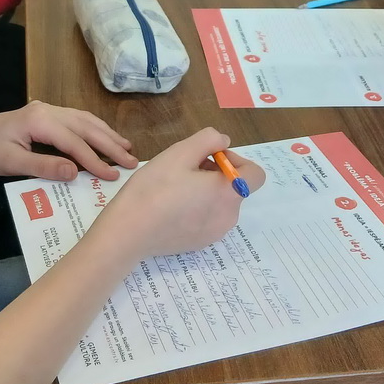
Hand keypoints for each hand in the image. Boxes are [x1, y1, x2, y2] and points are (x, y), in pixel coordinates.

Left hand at [0, 101, 135, 181]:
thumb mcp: (11, 163)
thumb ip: (44, 167)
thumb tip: (75, 172)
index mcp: (39, 121)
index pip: (74, 142)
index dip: (95, 159)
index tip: (112, 175)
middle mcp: (47, 110)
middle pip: (85, 127)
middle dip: (110, 144)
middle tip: (131, 162)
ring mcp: (48, 109)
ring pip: (85, 119)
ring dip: (106, 133)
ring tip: (126, 148)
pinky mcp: (46, 114)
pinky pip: (77, 119)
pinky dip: (94, 128)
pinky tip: (104, 136)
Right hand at [97, 128, 264, 257]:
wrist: (127, 232)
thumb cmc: (154, 188)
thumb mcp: (179, 152)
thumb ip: (208, 140)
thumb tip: (224, 143)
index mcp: (228, 193)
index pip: (255, 174)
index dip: (235, 159)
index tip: (209, 158)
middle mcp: (229, 216)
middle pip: (235, 187)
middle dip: (216, 173)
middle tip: (184, 169)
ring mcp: (215, 233)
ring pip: (220, 202)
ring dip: (206, 190)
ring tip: (175, 187)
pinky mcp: (200, 244)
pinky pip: (208, 218)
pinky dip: (198, 208)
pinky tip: (171, 207)